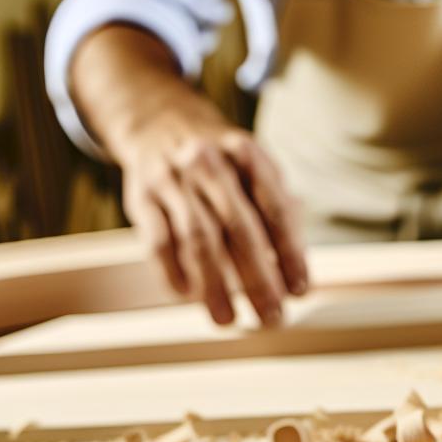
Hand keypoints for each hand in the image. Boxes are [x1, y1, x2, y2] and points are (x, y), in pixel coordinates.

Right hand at [109, 107, 308, 326]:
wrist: (158, 123)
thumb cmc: (220, 160)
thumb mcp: (254, 167)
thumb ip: (277, 209)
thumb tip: (296, 268)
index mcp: (246, 153)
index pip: (275, 208)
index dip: (290, 252)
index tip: (299, 290)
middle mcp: (209, 162)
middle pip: (239, 228)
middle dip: (258, 278)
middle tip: (271, 316)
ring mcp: (172, 179)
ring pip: (197, 239)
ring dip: (215, 286)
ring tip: (228, 319)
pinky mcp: (141, 197)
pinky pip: (158, 242)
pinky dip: (174, 273)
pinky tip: (188, 297)